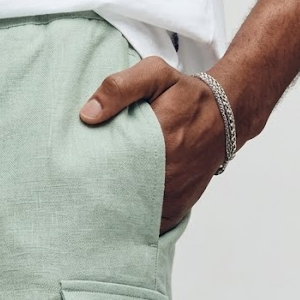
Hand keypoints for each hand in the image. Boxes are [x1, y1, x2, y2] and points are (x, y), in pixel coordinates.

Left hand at [79, 55, 226, 233]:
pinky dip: (134, 224)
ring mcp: (173, 195)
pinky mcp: (178, 207)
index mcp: (157, 141)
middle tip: (77, 196)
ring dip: (114, 213)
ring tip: (94, 208)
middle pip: (119, 195)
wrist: (226, 116)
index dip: (90, 174)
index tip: (73, 176)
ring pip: (133, 215)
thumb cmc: (185, 94)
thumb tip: (87, 115)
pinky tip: (118, 217)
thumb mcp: (155, 76)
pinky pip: (150, 224)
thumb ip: (120, 88)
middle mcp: (167, 174)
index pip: (111, 167)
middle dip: (98, 197)